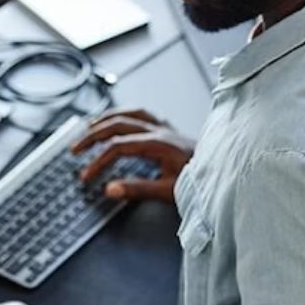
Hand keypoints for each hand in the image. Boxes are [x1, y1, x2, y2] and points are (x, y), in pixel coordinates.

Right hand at [72, 108, 192, 204]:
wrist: (228, 174)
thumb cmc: (202, 182)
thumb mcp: (168, 191)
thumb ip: (137, 189)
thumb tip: (109, 189)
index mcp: (158, 144)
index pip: (117, 147)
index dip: (98, 161)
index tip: (86, 176)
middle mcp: (161, 131)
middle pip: (118, 124)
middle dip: (93, 135)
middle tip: (76, 148)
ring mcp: (167, 129)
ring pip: (130, 114)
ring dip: (107, 119)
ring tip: (89, 127)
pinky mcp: (172, 131)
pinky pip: (144, 115)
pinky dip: (127, 116)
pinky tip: (121, 120)